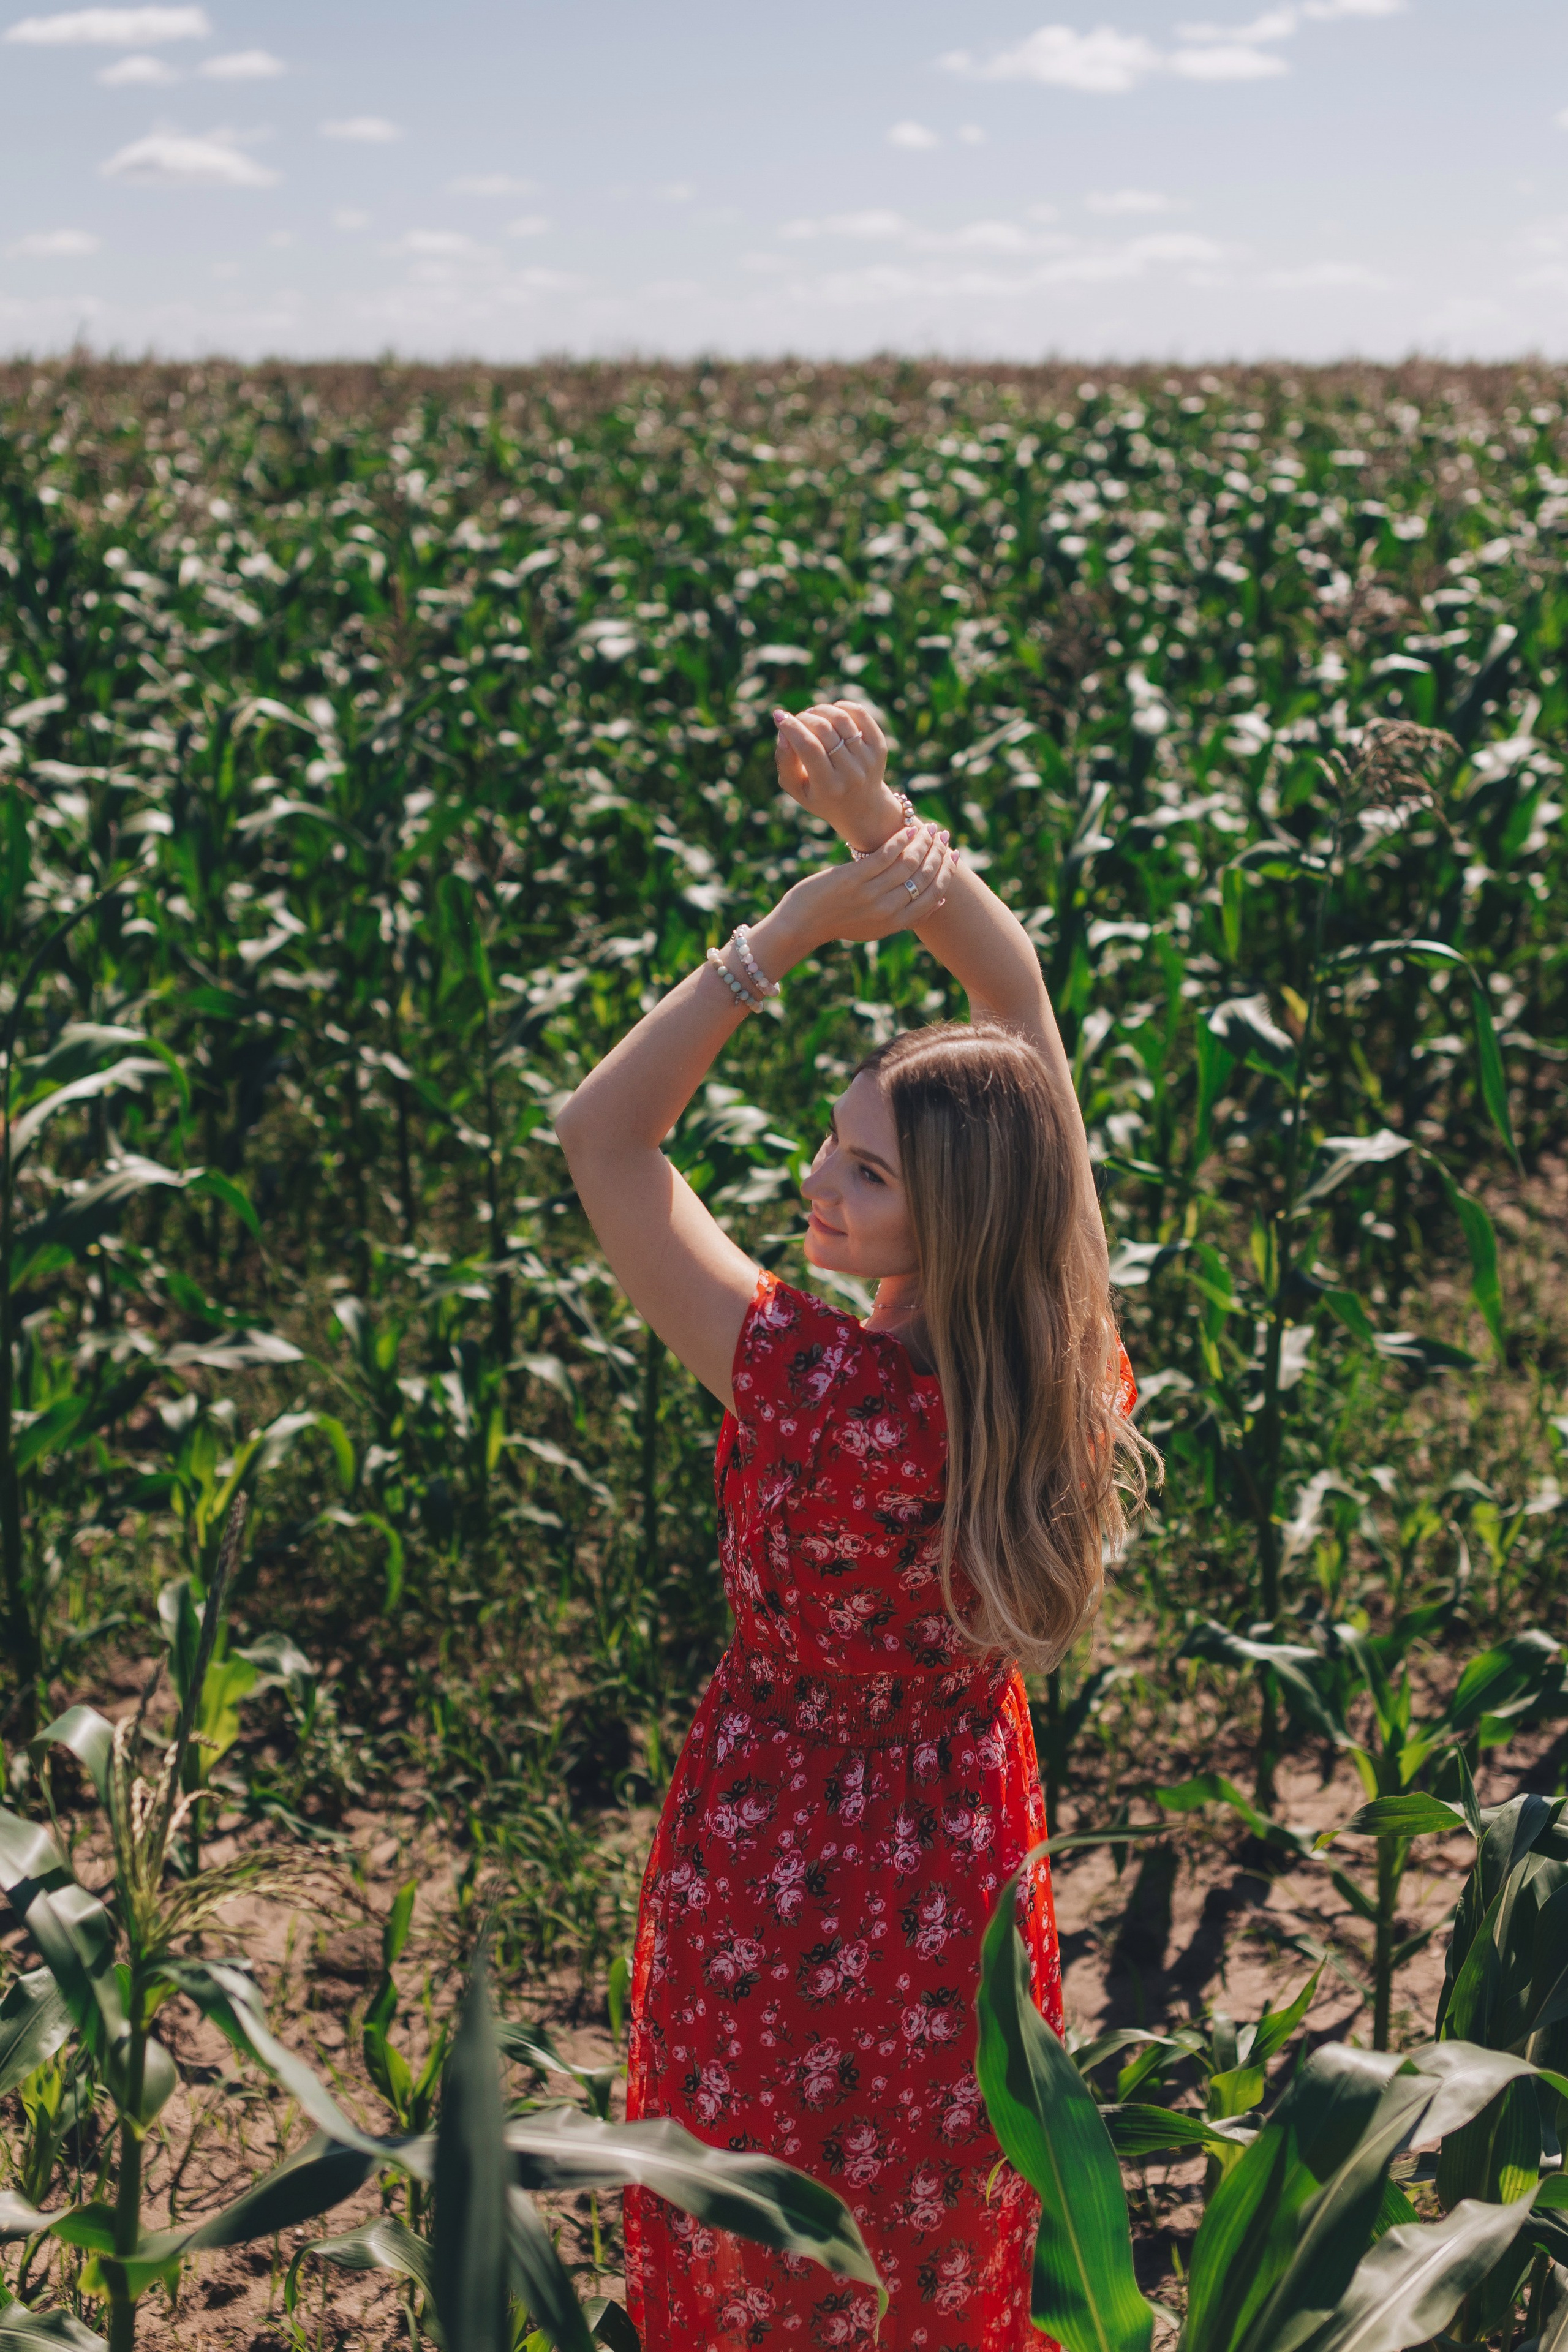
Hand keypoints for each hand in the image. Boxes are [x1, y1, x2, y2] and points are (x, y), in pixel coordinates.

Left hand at [771, 821, 954, 953]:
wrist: (801, 925)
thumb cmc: (837, 923)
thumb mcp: (875, 928)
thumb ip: (904, 917)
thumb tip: (937, 903)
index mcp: (895, 924)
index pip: (933, 897)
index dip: (947, 874)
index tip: (953, 856)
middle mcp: (887, 910)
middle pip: (924, 878)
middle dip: (939, 854)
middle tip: (943, 837)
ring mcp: (870, 894)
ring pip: (908, 863)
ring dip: (923, 842)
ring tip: (928, 829)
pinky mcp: (853, 878)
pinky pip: (885, 855)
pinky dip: (900, 840)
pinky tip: (907, 829)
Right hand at [773, 701, 903, 853]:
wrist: (862, 809)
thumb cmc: (822, 796)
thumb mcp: (797, 789)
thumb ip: (785, 762)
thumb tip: (783, 730)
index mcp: (828, 787)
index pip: (808, 747)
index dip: (791, 727)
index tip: (779, 717)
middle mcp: (851, 773)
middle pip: (824, 729)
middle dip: (804, 717)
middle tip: (798, 720)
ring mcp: (868, 759)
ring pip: (841, 718)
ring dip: (821, 710)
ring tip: (813, 716)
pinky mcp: (879, 746)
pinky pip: (860, 714)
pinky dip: (842, 707)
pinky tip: (831, 714)